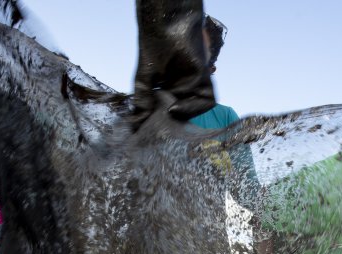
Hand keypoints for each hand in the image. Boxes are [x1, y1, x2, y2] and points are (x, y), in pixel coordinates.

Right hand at [131, 0, 214, 128]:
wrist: (166, 26)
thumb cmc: (153, 48)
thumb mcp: (144, 79)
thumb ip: (142, 100)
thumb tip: (135, 123)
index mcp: (169, 91)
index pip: (167, 115)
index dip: (161, 127)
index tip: (149, 137)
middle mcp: (183, 91)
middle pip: (183, 117)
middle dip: (174, 129)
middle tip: (161, 140)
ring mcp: (195, 87)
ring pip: (195, 112)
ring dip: (184, 121)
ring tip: (168, 127)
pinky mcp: (204, 79)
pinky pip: (206, 101)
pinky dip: (194, 108)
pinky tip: (176, 109)